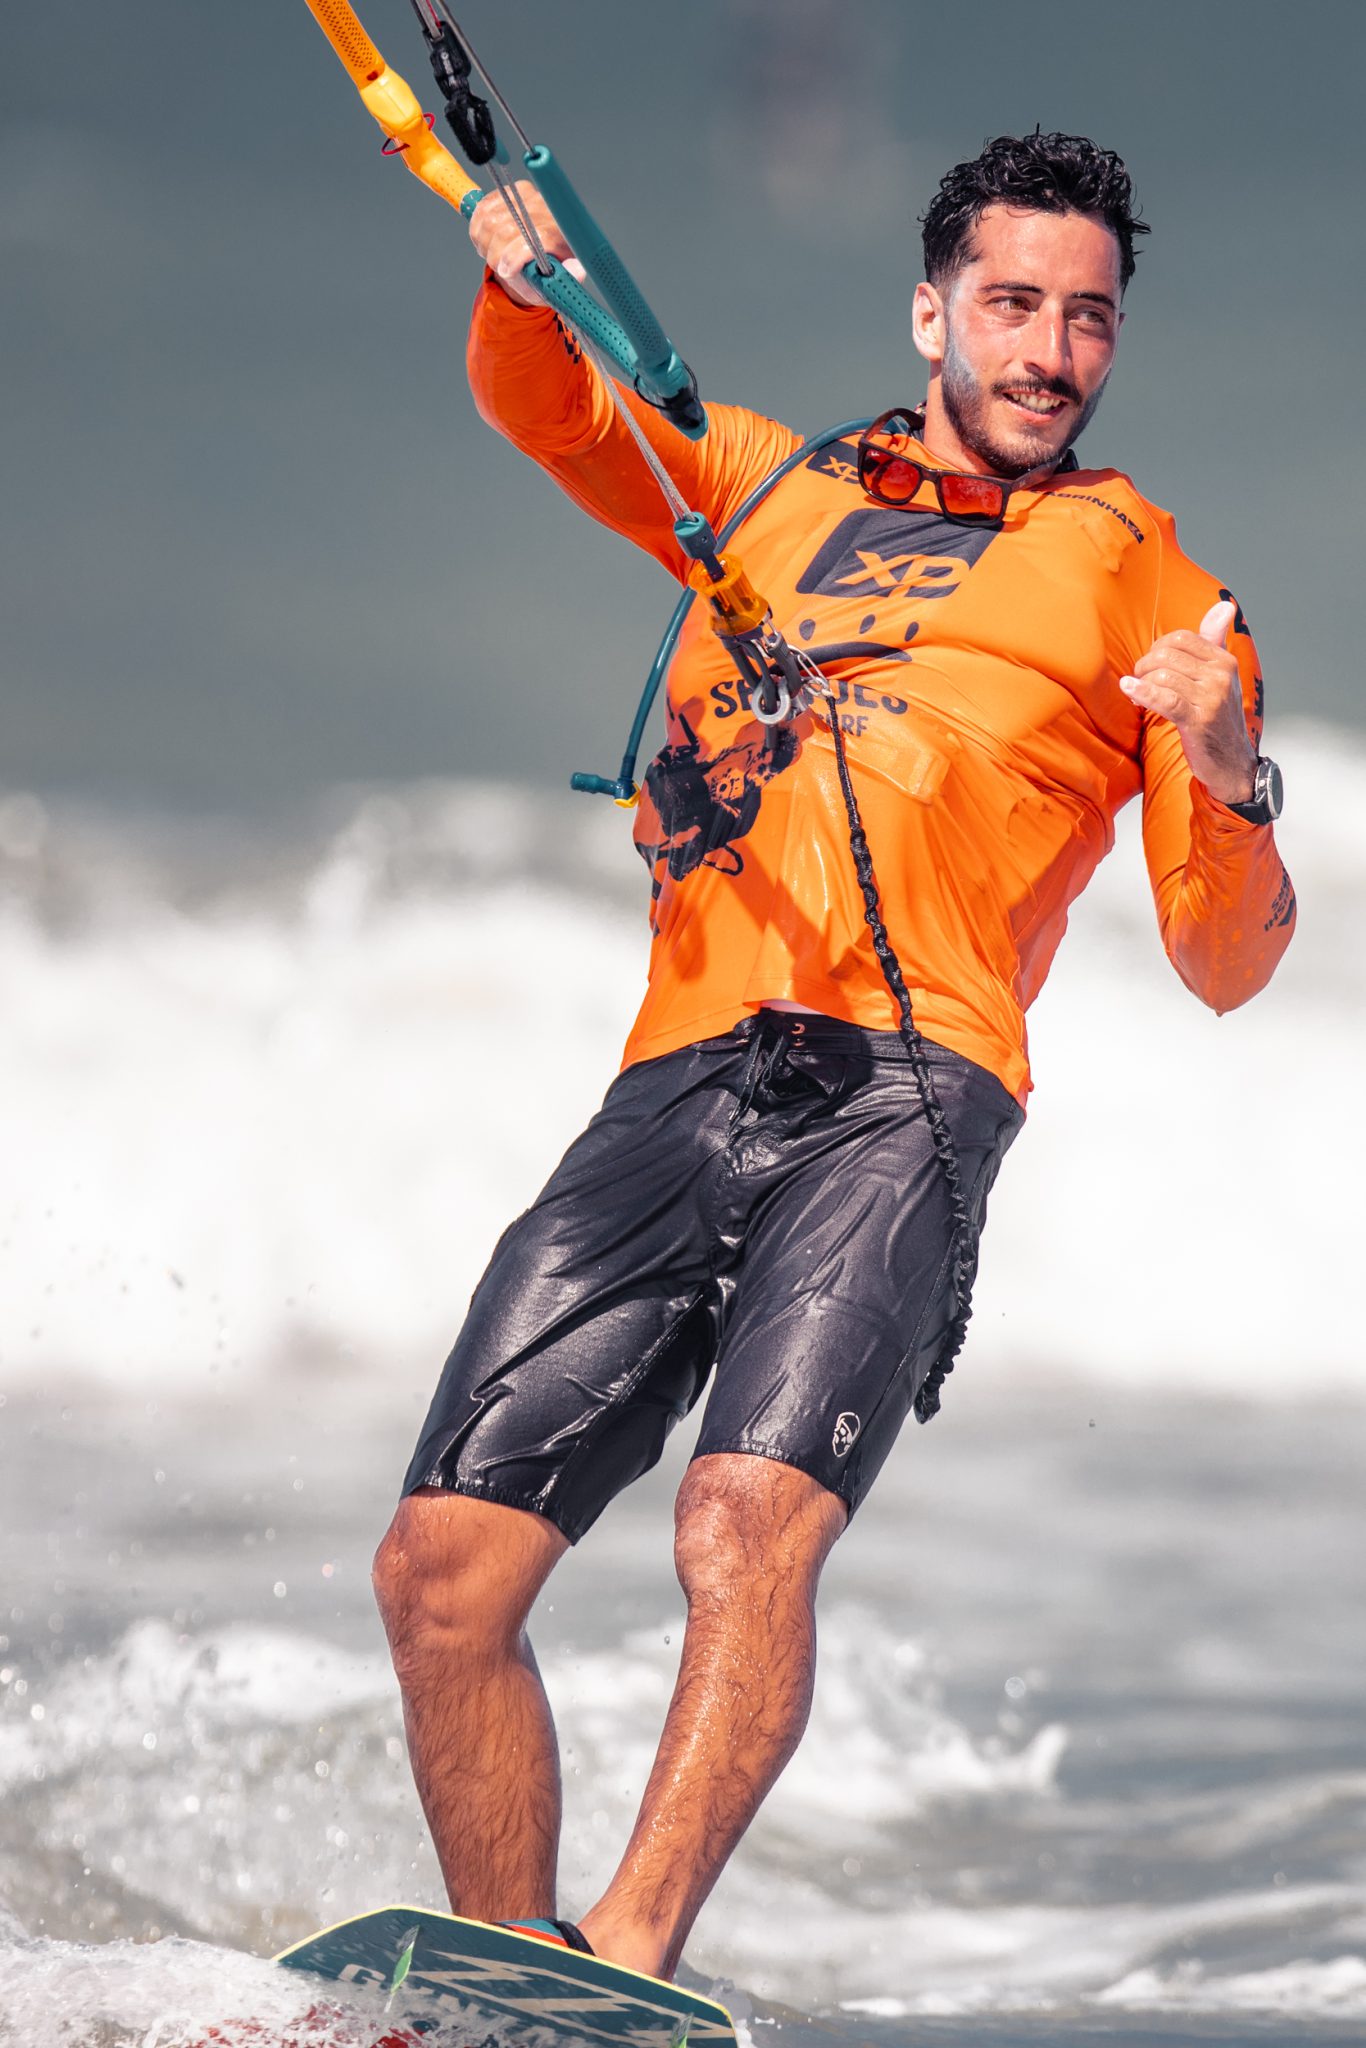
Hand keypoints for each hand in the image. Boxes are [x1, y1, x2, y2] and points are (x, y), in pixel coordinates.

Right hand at [468, 180, 584, 307]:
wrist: (546, 250)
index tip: (506, 271)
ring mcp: (527, 196)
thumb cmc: (552, 269)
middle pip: (507, 230)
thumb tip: (577, 272)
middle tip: (498, 267)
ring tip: (492, 255)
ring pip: (490, 221)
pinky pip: (482, 210)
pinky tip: (487, 241)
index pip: (536, 238)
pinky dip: (477, 230)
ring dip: (484, 243)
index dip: (515, 256)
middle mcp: (546, 209)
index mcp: (561, 233)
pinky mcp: (509, 191)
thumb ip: (567, 278)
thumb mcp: (561, 282)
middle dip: (495, 255)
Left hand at [1120, 600, 1257, 804]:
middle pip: (1167, 654)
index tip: (1151, 666)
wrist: (1232, 762)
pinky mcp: (1199, 720)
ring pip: (1163, 675)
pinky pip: (1164, 699)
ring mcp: (1212, 698)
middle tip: (1140, 681)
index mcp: (1224, 661)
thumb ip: (1215, 641)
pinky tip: (1129, 689)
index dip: (1157, 648)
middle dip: (1145, 666)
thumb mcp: (1220, 676)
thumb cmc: (1218, 717)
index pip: (1181, 638)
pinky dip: (1142, 692)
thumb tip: (1224, 606)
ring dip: (1141, 682)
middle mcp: (1221, 675)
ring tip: (1136, 693)